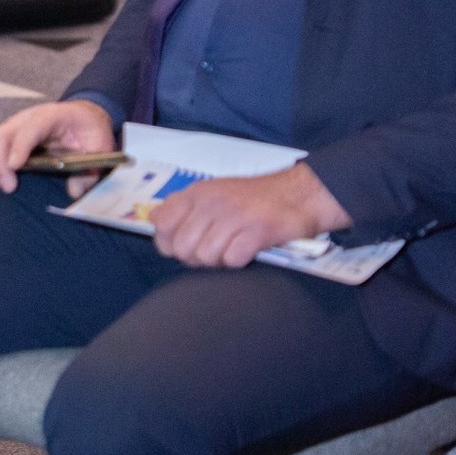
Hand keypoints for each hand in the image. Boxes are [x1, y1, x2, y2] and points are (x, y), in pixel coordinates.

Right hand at [0, 100, 116, 193]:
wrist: (84, 116)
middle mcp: (28, 118)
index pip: (32, 127)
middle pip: (2, 134)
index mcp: (53, 116)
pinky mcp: (7, 136)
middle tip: (8, 187)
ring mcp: (14, 126)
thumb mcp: (100, 147)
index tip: (15, 168)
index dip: (20, 146)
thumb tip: (74, 191)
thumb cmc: (90, 131)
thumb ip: (89, 169)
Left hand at [150, 164, 351, 268]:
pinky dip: (239, 261)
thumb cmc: (255, 199)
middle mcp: (212, 202)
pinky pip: (232, 260)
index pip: (162, 225)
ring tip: (234, 248)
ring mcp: (234, 215)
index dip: (170, 244)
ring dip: (220, 260)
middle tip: (216, 251)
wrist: (301, 194)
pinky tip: (248, 250)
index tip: (188, 245)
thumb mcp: (213, 192)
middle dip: (196, 258)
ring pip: (206, 256)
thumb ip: (184, 207)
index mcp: (197, 193)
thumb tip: (154, 220)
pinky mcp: (257, 230)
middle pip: (183, 248)